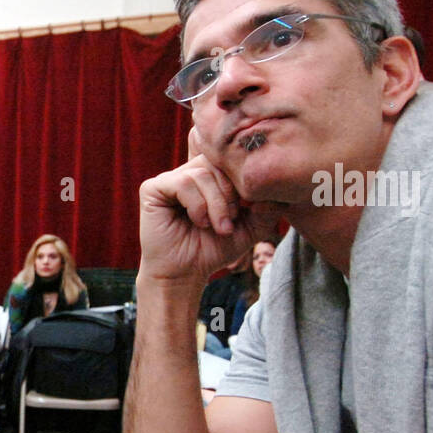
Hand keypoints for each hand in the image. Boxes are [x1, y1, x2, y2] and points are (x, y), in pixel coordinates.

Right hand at [136, 127, 280, 284]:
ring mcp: (169, 179)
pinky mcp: (153, 189)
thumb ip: (268, 207)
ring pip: (202, 173)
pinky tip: (199, 222)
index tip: (247, 210)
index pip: (229, 158)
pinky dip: (197, 205)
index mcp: (208, 175)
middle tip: (231, 221)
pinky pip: (183, 182)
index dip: (242, 181)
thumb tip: (279, 185)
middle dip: (230, 193)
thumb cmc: (213, 249)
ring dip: (216, 203)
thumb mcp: (250, 227)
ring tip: (218, 226)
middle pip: (217, 162)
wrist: (184, 274)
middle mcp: (188, 172)